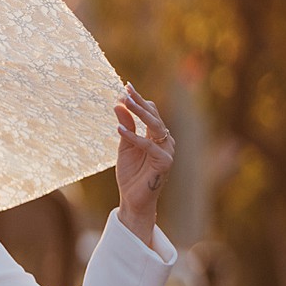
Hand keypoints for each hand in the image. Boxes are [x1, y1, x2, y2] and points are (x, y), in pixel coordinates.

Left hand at [114, 81, 172, 246]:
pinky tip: (118, 129)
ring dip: (139, 113)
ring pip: (155, 126)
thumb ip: (125, 127)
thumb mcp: (124, 146)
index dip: (138, 101)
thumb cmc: (131, 173)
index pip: (150, 113)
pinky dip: (133, 137)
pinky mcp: (165, 162)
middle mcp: (165, 140)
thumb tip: (118, 104)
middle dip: (139, 102)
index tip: (125, 87)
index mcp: (156, 136)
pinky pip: (149, 146)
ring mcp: (167, 150)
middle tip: (126, 89)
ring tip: (125, 102)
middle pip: (154, 116)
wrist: (133, 199)